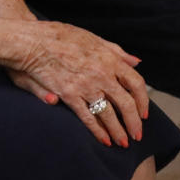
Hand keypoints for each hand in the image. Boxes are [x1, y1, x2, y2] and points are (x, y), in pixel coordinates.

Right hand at [8, 20, 148, 148]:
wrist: (35, 42)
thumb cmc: (62, 36)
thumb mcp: (92, 37)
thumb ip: (116, 51)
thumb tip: (136, 61)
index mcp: (109, 58)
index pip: (135, 82)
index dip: (143, 100)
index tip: (144, 112)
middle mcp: (101, 73)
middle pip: (126, 102)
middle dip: (134, 122)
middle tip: (137, 134)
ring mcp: (86, 86)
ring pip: (109, 114)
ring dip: (118, 131)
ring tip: (123, 142)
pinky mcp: (70, 95)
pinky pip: (88, 117)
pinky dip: (98, 131)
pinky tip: (104, 140)